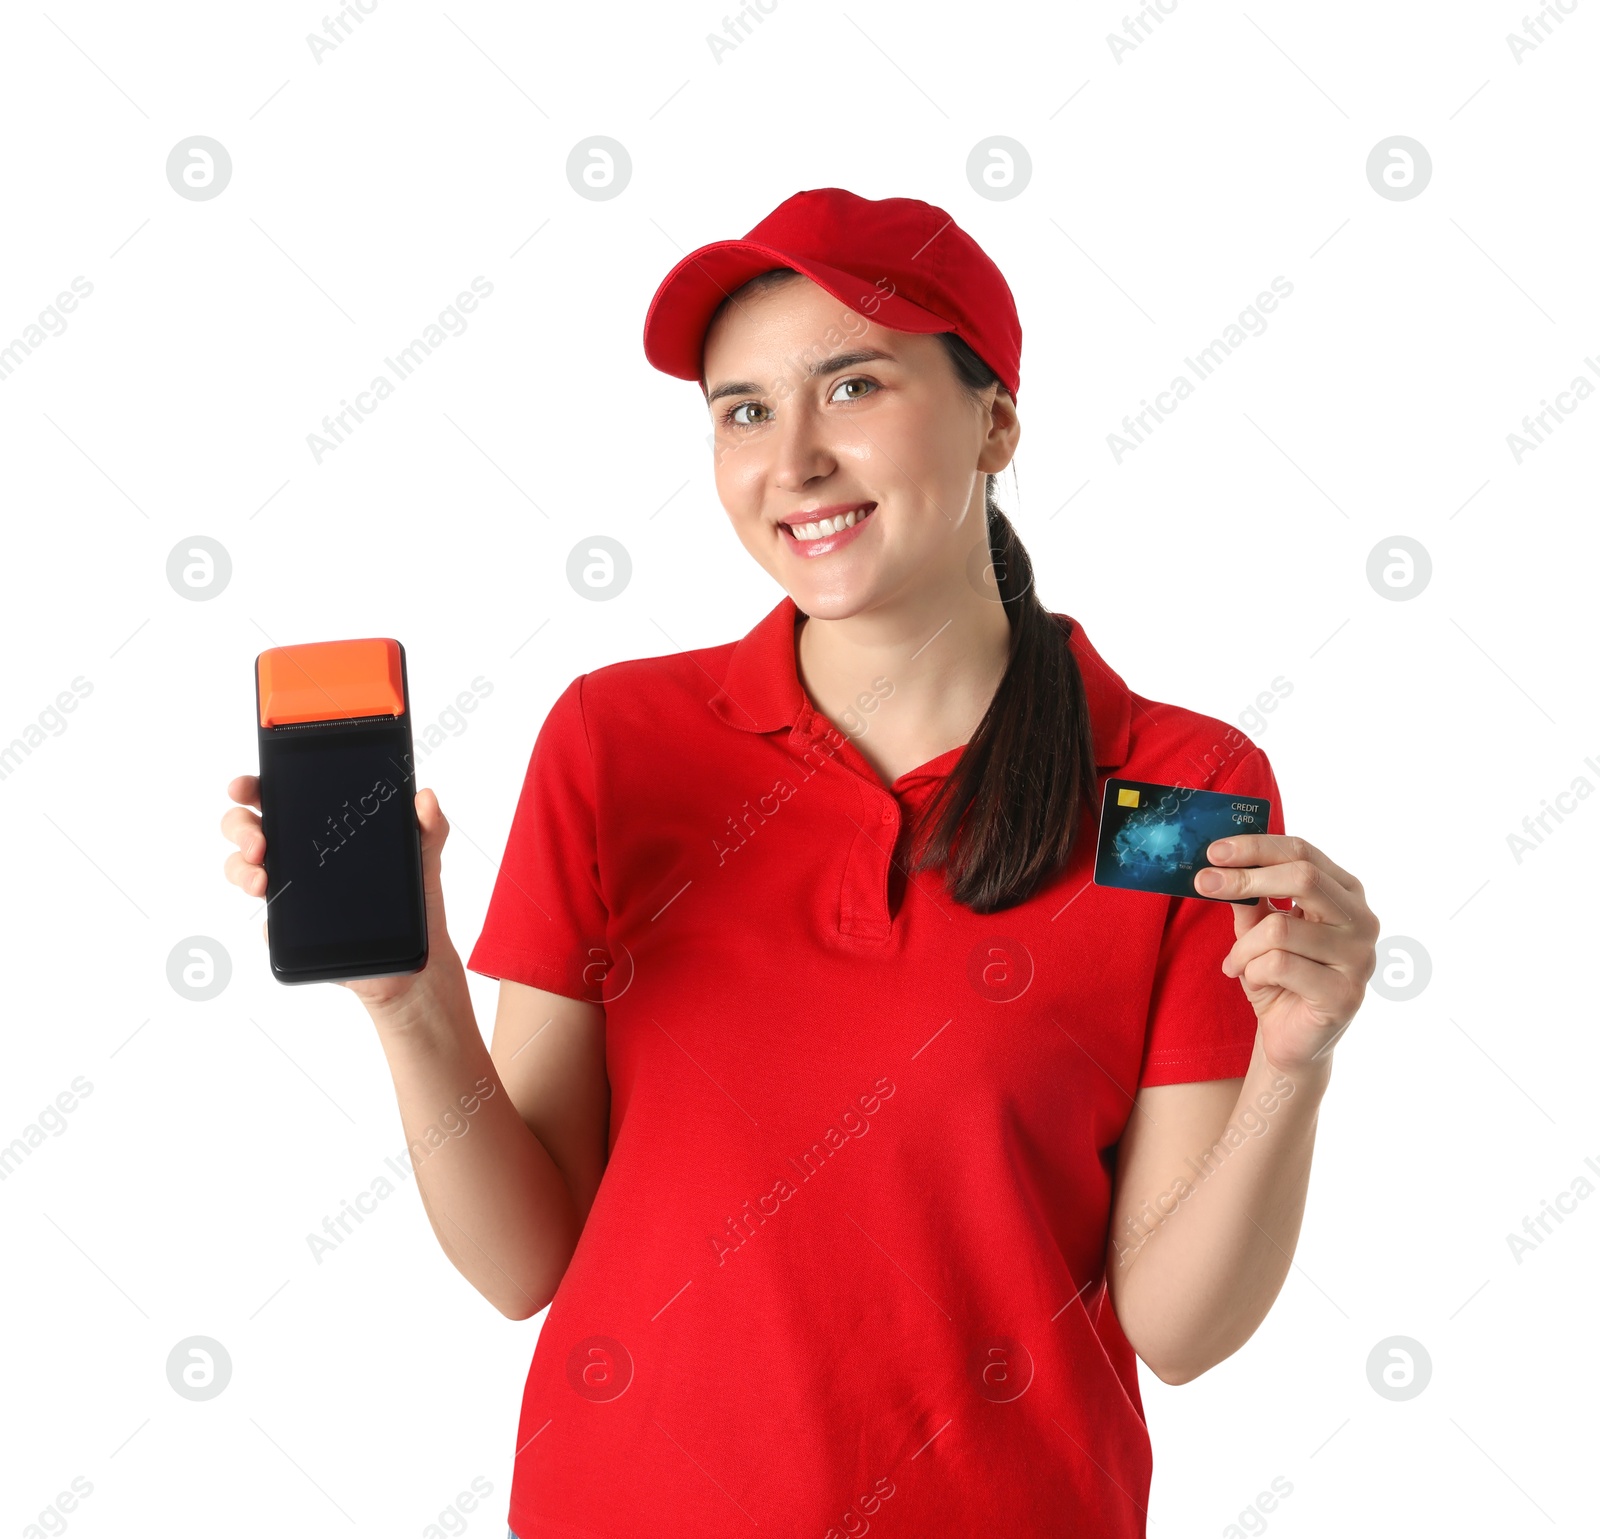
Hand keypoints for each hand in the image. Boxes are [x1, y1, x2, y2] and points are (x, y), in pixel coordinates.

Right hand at [220, 775, 455, 1012]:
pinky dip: (267, 921)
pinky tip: (277, 921)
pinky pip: (265, 924)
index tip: (243, 787)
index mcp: (321, 823)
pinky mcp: (290, 929)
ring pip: (242, 870)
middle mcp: (297, 853)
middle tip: (259, 843)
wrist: (414, 955)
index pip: (275, 795)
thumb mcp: (425, 853)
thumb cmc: (414, 896)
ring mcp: (288, 890)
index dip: (251, 787)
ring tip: (263, 881)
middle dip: (240, 829)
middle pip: (247, 828)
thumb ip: (428, 824)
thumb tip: (427, 799)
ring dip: (241, 871)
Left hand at [1195, 834, 1378, 1078]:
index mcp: (1346, 893)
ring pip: (1281, 928)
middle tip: (1203, 884)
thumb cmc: (1278, 976)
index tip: (1213, 851)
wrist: (1292, 1039)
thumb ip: (1248, 897)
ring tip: (1235, 963)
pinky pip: (1279, 966)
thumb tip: (1218, 864)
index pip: (1303, 851)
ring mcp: (1360, 959)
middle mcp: (1362, 921)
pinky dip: (1251, 971)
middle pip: (1303, 877)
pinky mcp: (1345, 995)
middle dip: (1245, 878)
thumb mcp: (1257, 929)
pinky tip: (1252, 981)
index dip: (1256, 847)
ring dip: (1243, 946)